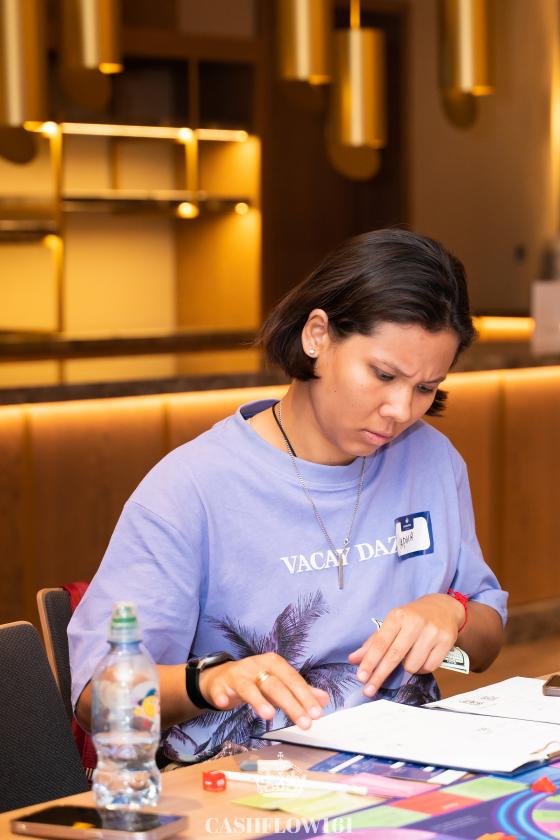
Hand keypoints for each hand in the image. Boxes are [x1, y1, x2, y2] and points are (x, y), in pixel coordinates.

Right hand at [198, 652, 329, 728]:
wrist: (221, 678)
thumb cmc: (255, 681)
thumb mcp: (278, 683)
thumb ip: (300, 691)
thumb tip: (323, 699)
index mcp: (273, 663)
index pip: (293, 679)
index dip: (305, 696)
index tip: (317, 714)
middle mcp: (256, 666)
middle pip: (275, 685)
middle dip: (291, 704)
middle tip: (304, 723)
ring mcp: (237, 674)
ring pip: (249, 687)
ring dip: (258, 700)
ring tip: (269, 715)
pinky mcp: (220, 684)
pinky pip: (220, 690)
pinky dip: (222, 696)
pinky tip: (223, 704)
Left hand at [348, 594, 464, 697]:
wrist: (443, 607)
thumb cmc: (413, 617)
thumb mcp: (393, 623)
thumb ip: (374, 642)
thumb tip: (354, 659)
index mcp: (398, 616)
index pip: (380, 643)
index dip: (370, 661)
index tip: (361, 677)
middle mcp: (414, 622)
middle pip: (394, 655)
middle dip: (379, 675)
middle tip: (368, 690)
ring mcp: (431, 632)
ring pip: (412, 665)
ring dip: (407, 668)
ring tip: (410, 656)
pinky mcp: (446, 641)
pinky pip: (429, 667)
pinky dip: (422, 668)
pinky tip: (423, 657)